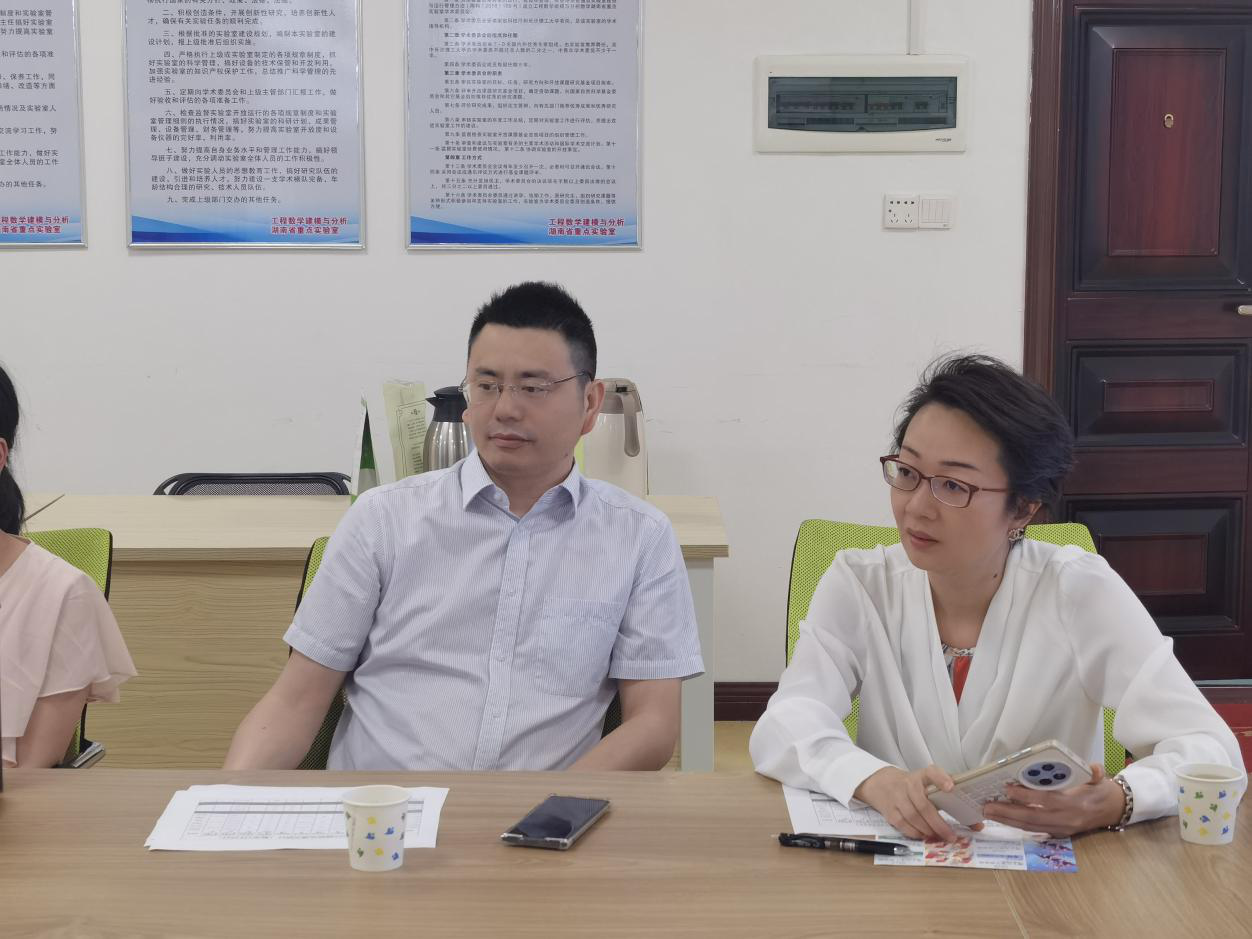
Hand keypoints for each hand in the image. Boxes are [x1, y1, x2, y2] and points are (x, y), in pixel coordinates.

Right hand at [853, 765, 960, 841]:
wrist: (882, 784)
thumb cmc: (914, 787)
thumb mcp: (929, 785)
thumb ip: (951, 799)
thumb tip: (978, 825)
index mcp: (922, 775)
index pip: (932, 773)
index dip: (941, 779)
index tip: (951, 787)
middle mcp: (908, 784)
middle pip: (923, 805)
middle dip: (938, 823)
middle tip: (951, 836)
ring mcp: (897, 797)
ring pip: (913, 817)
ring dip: (928, 830)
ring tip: (939, 837)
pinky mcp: (889, 811)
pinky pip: (903, 825)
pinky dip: (915, 833)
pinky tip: (924, 836)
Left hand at [980, 763, 1124, 835]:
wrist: (1113, 811)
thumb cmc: (1101, 791)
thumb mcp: (1100, 780)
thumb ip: (1095, 773)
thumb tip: (1094, 768)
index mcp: (1075, 805)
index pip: (1047, 801)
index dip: (1027, 796)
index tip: (1007, 788)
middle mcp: (1066, 820)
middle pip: (1033, 818)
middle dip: (1008, 813)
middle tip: (987, 806)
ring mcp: (1061, 829)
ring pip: (1030, 827)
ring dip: (1008, 821)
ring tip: (989, 813)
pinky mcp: (1058, 834)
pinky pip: (1034, 830)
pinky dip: (1017, 824)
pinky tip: (1003, 818)